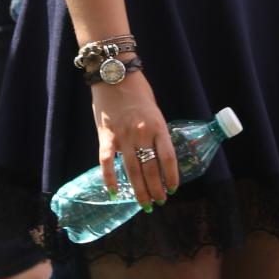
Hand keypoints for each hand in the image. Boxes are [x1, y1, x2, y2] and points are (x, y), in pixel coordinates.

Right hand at [92, 71, 179, 207]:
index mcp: (158, 126)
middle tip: (159, 202)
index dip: (171, 177)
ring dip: (140, 190)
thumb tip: (157, 154)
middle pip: (151, 169)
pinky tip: (114, 193)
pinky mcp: (106, 136)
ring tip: (145, 204)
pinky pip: (107, 163)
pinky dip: (110, 179)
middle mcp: (142, 134)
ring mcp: (123, 136)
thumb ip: (155, 132)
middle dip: (156, 189)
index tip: (172, 189)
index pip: (168, 158)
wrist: (114, 75)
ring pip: (132, 170)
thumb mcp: (154, 111)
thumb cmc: (137, 91)